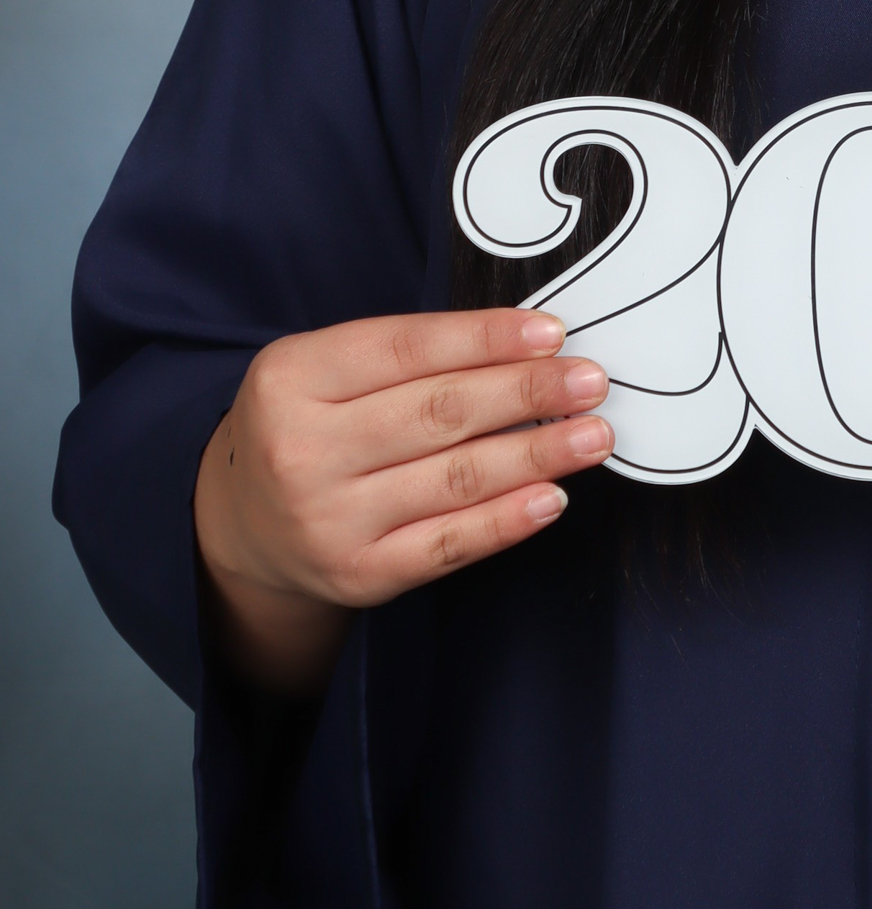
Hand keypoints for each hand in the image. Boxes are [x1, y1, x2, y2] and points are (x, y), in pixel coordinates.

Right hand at [193, 309, 612, 693]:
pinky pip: (446, 545)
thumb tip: (528, 346)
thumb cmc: (310, 424)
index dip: (486, 338)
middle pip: (439, 413)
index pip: (407, 347)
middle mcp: (303, 449)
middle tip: (591, 383)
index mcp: (292, 378)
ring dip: (536, 454)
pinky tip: (551, 497)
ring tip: (592, 435)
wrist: (242, 522)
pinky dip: (506, 521)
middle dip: (528, 394)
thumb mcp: (326, 368)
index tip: (552, 333)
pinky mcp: (356, 574)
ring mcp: (327, 519)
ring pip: (454, 479)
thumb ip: (411, 353)